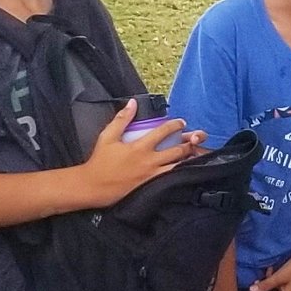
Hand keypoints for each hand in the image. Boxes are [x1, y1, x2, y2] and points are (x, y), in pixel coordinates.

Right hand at [78, 104, 202, 206]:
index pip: (164, 132)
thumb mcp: (108, 136)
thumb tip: (133, 102)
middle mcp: (150, 161)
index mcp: (140, 147)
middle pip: (178, 150)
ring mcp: (153, 176)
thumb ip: (122, 119)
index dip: (176, 125)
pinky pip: (172, 179)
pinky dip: (181, 174)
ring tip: (197, 154)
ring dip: (189, 160)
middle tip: (196, 138)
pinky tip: (187, 171)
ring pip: (178, 167)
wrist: (93, 186)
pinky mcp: (152, 188)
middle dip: (189, 143)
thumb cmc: (100, 162)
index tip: (181, 123)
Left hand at [250, 246, 290, 290]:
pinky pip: (282, 282)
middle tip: (262, 279)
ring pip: (278, 288)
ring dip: (271, 280)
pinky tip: (277, 270)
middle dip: (267, 286)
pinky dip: (278, 277)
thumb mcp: (279, 276)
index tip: (256, 289)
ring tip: (271, 271)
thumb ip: (265, 285)